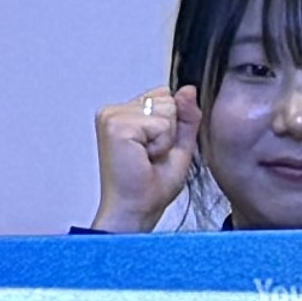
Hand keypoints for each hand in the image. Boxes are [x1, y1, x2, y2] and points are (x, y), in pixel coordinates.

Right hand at [89, 85, 201, 232]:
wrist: (136, 210)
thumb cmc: (150, 187)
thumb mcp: (180, 146)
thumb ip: (187, 117)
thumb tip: (189, 90)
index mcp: (126, 113)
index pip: (165, 95)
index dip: (170, 125)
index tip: (155, 149)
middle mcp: (116, 111)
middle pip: (166, 98)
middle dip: (169, 130)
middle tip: (150, 156)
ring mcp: (112, 116)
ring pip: (165, 108)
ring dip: (164, 138)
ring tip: (146, 157)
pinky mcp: (115, 125)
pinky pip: (159, 123)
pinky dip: (159, 144)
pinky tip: (142, 157)